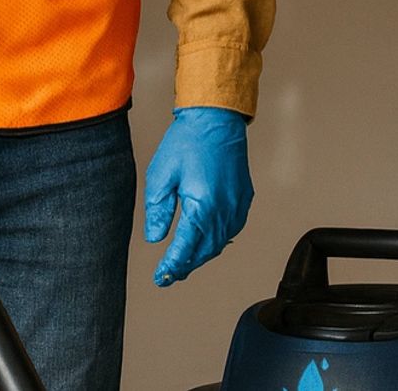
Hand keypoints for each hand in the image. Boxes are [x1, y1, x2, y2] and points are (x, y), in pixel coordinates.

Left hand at [144, 107, 252, 286]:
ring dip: (200, 256)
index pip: (186, 248)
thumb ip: (158, 210)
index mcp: (204, 206)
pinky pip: (229, 230)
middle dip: (185, 266)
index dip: (172, 266)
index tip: (160, 278)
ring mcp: (238, 206)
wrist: (216, 120)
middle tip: (167, 276)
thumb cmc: (188, 142)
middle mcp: (225, 211)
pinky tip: (202, 243)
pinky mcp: (243, 200)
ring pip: (219, 244)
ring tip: (181, 265)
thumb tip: (155, 238)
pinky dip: (214, 241)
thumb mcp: (161, 176)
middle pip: (204, 251)